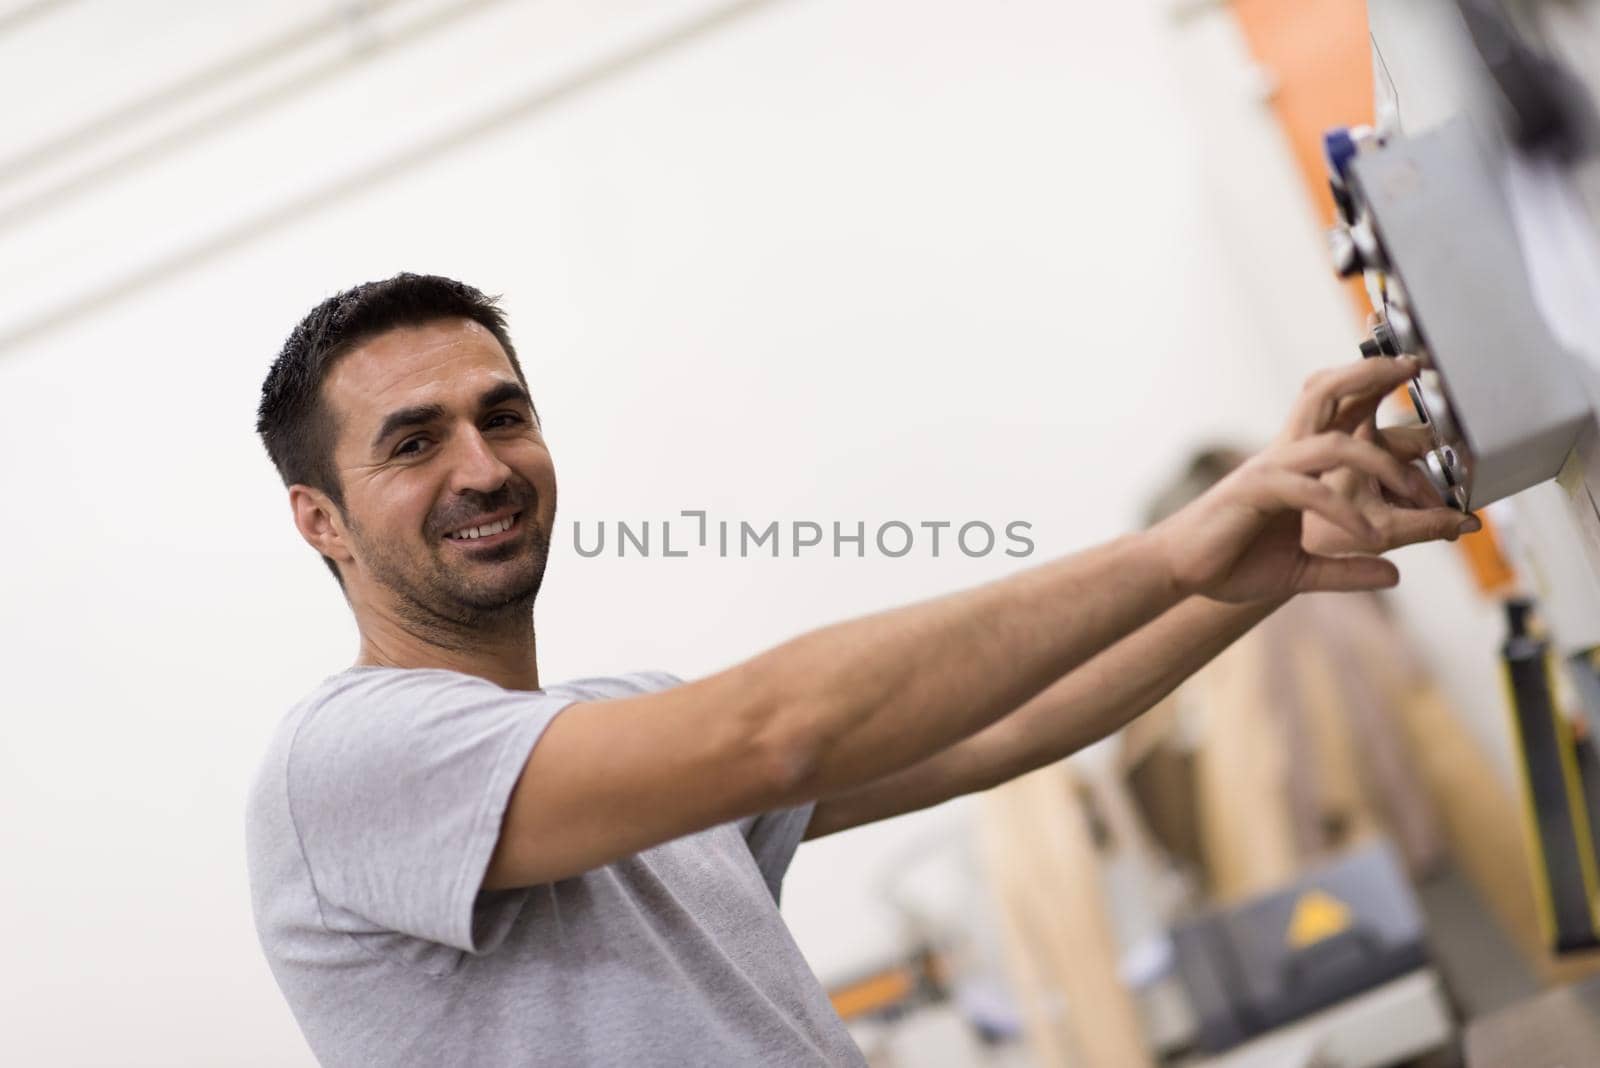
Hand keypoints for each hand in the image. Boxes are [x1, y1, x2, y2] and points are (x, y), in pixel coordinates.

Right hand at [1151, 357, 1475, 602]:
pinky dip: (1345, 513)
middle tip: (1412, 364)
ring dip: (1379, 459)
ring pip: (1332, 443)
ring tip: (1415, 490)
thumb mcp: (1301, 571)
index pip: (1333, 410)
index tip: (1409, 371)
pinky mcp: (1256, 492)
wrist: (1179, 572)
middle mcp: (1283, 455)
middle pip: (1326, 394)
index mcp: (1295, 462)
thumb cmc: (1230, 563)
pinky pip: (1311, 491)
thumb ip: (1347, 570)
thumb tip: (1393, 573)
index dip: (1368, 384)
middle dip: (1369, 374)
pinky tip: (1371, 538)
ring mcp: (1269, 469)